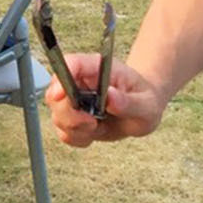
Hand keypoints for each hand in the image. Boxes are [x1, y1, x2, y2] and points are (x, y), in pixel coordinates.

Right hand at [44, 54, 164, 146]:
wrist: (142, 110)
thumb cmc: (145, 100)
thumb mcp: (146, 104)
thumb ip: (129, 102)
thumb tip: (111, 97)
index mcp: (98, 68)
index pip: (72, 64)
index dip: (61, 76)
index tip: (60, 94)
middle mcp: (81, 82)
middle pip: (56, 94)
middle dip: (70, 114)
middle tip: (92, 123)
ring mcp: (74, 101)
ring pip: (57, 115)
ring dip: (76, 129)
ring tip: (98, 127)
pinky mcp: (73, 119)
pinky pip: (64, 133)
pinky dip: (78, 138)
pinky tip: (94, 132)